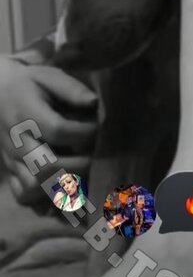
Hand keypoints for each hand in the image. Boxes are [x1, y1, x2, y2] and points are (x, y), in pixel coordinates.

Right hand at [0, 57, 97, 205]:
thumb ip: (71, 89)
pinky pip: (23, 196)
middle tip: (95, 158)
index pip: (57, 130)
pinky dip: (44, 200)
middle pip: (44, 166)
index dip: (82, 133)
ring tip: (82, 177)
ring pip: (33, 186)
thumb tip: (94, 102)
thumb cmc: (30, 84)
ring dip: (61, 186)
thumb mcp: (50, 76)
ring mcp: (12, 161)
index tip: (98, 129)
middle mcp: (17, 141)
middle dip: (77, 166)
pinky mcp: (11, 173)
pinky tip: (64, 192)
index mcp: (27, 114)